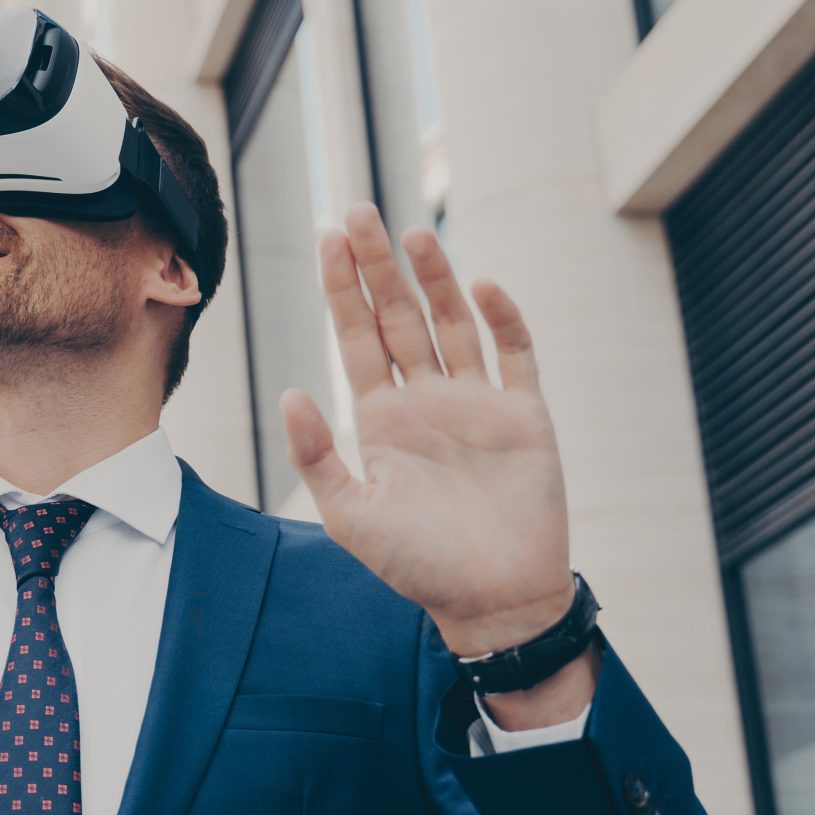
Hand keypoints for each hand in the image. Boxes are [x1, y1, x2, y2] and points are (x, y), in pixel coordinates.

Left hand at [281, 205, 572, 659]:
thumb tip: (289, 394)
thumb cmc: (417, 566)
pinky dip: (502, 320)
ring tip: (411, 233)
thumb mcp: (352, 514)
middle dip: (377, 267)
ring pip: (453, 323)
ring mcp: (477, 403)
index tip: (325, 241)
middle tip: (358, 213)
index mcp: (382, 417)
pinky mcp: (525, 417)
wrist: (492, 601)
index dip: (340, 290)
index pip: (356, 338)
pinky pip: (515, 357)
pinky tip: (482, 285)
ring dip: (434, 279)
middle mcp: (427, 399)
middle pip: (399, 316)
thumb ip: (318, 456)